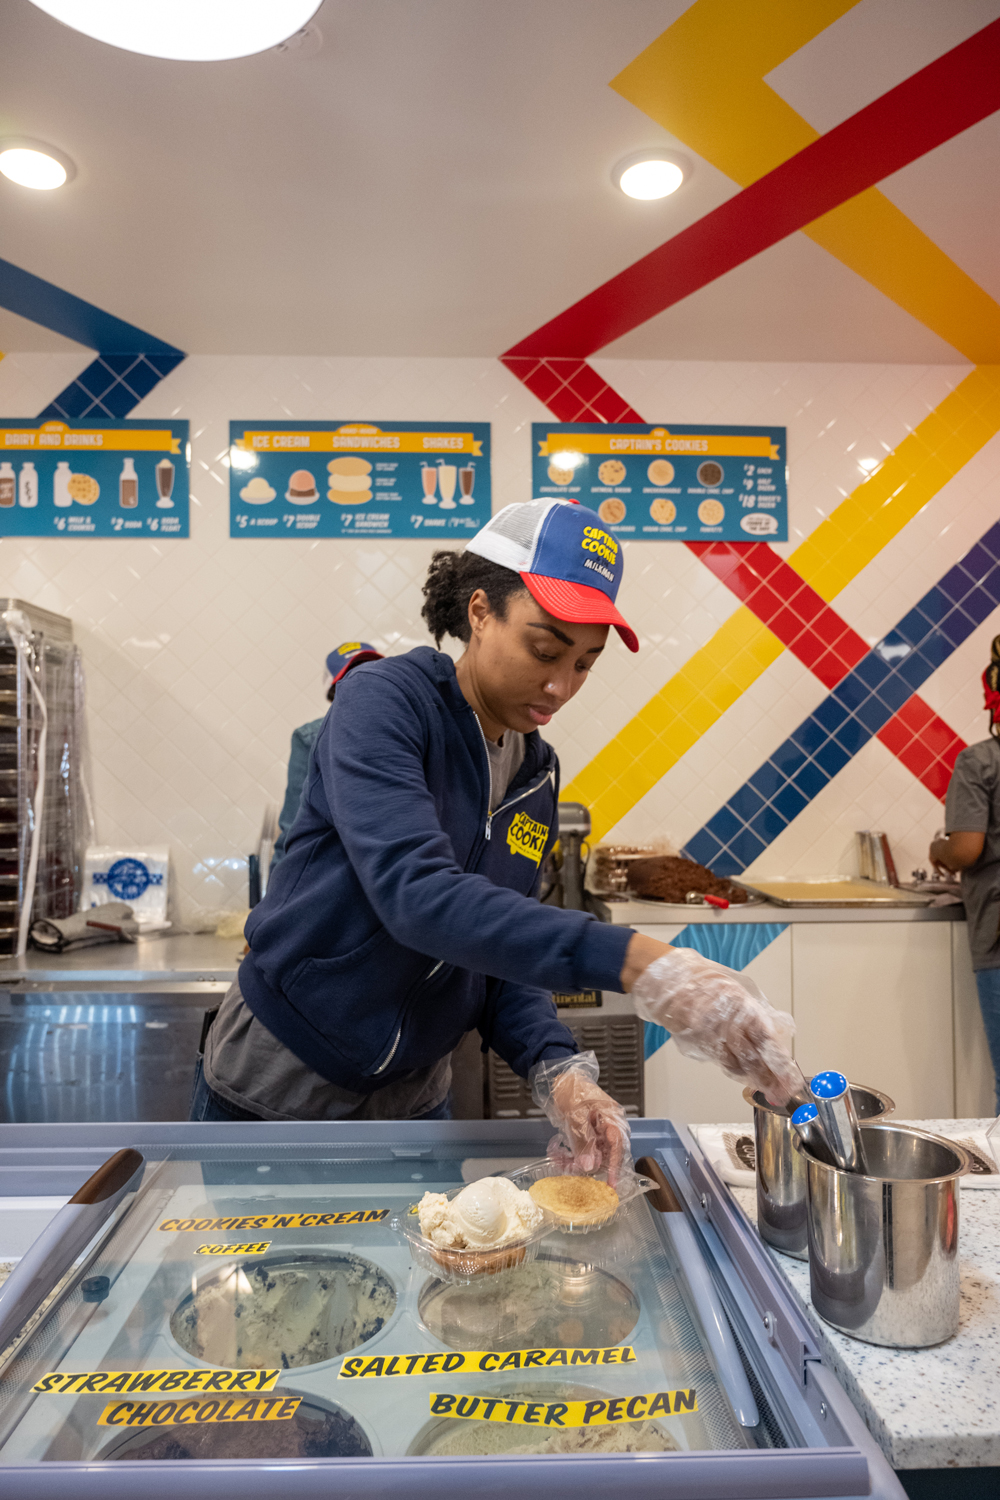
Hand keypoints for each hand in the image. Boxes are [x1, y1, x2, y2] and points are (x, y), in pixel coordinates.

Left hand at [550, 1069, 627, 1185]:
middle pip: (605, 1155)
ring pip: (592, 1156)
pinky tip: (557, 1154)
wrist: (561, 1079)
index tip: (611, 1184)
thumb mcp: (576, 1115)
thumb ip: (583, 1141)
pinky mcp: (588, 1136)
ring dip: (575, 1161)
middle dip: (588, 1164)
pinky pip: (582, 1152)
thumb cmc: (573, 1089)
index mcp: (613, 1119)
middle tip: (570, 1168)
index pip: (617, 1146)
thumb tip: (589, 1166)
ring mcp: (598, 1133)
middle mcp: (609, 1128)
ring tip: (558, 1158)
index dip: (615, 1167)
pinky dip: (570, 1155)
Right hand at [631, 949, 799, 1104]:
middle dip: (772, 1081)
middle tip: (784, 1094)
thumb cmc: (706, 982)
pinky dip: (736, 1071)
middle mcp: (728, 1027)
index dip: (781, 1063)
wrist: (670, 984)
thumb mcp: (740, 990)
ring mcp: (712, 1039)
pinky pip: (722, 1062)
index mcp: (742, 1009)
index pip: (767, 1042)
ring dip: (755, 1080)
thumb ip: (758, 1013)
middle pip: (754, 1061)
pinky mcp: (700, 1047)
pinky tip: (746, 1076)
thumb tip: (776, 1034)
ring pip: (738, 1067)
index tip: (792, 1077)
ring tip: (770, 1090)